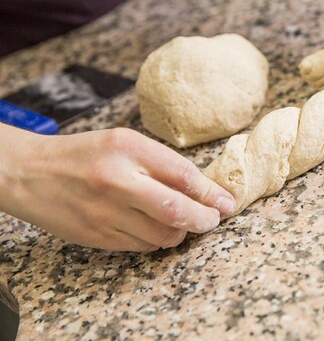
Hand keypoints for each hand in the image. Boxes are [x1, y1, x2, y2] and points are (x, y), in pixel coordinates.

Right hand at [0, 126, 234, 251]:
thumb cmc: (83, 154)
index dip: (210, 192)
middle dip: (204, 219)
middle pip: (177, 210)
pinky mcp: (97, 237)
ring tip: (185, 222)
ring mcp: (105, 213)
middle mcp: (117, 181)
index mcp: (127, 149)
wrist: (29, 173)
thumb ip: (161, 163)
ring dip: (182, 232)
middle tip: (214, 220)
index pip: (183, 174)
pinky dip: (157, 240)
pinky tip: (156, 227)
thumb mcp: (124, 143)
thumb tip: (202, 188)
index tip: (226, 202)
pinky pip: (142, 246)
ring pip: (163, 234)